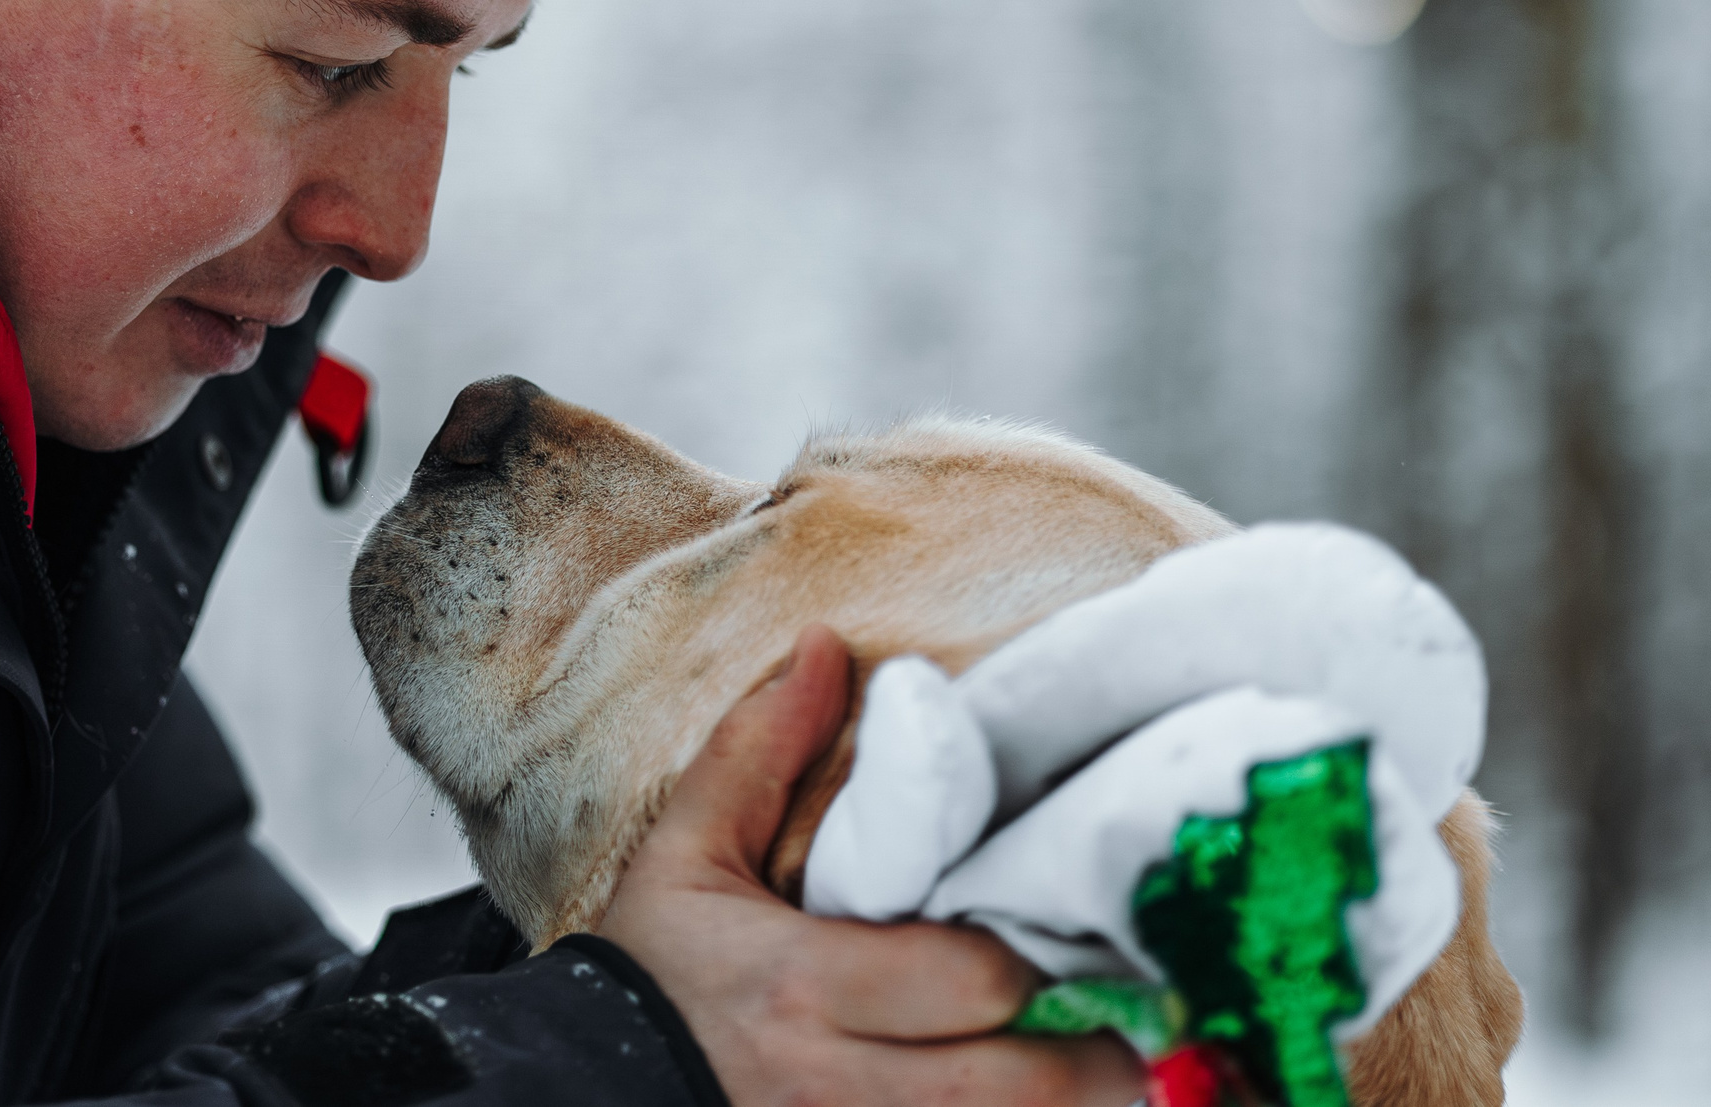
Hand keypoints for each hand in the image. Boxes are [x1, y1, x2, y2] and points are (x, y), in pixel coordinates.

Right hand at [595, 625, 1146, 1106]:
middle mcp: (838, 1085)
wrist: (584, 1087)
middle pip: (1016, 1088)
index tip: (1061, 928)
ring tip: (1101, 1076)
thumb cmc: (655, 969)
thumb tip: (827, 649)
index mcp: (805, 984)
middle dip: (1093, 1064)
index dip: (1031, 960)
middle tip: (1126, 1021)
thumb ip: (759, 751)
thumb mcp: (688, 850)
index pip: (969, 981)